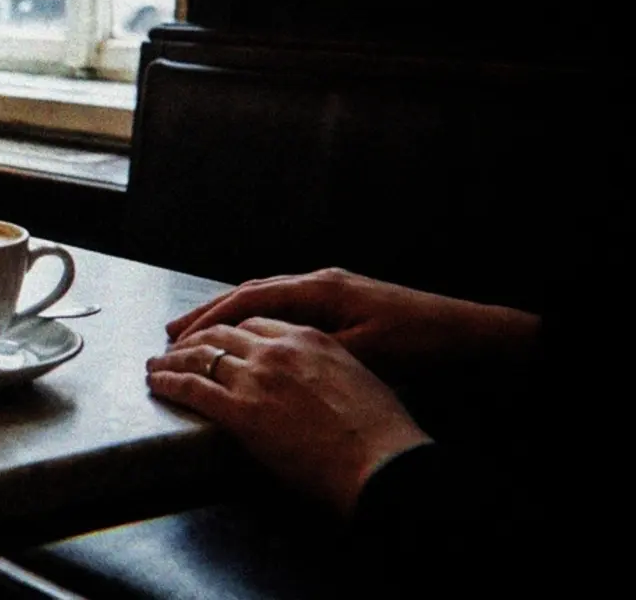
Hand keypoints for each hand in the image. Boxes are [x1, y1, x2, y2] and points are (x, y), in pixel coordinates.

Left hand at [148, 317, 430, 515]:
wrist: (382, 461)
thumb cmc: (380, 432)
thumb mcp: (357, 379)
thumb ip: (326, 369)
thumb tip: (312, 382)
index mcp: (308, 338)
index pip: (254, 322)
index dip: (228, 327)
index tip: (215, 335)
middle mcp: (278, 350)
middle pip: (221, 332)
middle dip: (193, 338)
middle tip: (175, 346)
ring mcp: (257, 378)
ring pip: (200, 356)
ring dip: (172, 358)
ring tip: (156, 363)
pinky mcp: (241, 411)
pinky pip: (193, 388)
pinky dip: (169, 382)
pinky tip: (156, 383)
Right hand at [166, 268, 539, 378]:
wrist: (463, 333)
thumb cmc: (417, 343)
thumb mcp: (363, 351)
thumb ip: (311, 347)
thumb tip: (265, 354)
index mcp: (320, 289)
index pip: (250, 299)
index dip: (211, 319)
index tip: (180, 339)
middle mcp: (319, 281)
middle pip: (249, 292)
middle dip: (208, 312)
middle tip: (172, 334)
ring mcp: (328, 288)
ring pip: (264, 297)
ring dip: (228, 314)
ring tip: (197, 334)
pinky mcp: (339, 301)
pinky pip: (282, 305)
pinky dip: (253, 318)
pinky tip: (244, 334)